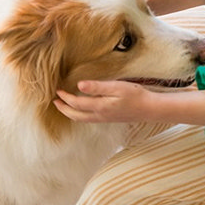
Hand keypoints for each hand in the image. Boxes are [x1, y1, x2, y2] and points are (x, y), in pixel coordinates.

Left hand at [54, 80, 204, 126]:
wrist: (150, 109)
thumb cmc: (136, 95)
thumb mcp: (117, 87)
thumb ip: (98, 86)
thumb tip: (79, 85)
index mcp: (100, 107)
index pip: (77, 104)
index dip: (65, 98)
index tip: (58, 90)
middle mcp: (100, 115)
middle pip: (76, 115)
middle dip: (63, 109)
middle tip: (55, 101)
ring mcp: (104, 119)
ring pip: (82, 119)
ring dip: (70, 113)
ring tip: (64, 106)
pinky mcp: (109, 119)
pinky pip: (89, 119)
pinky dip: (80, 115)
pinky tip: (81, 110)